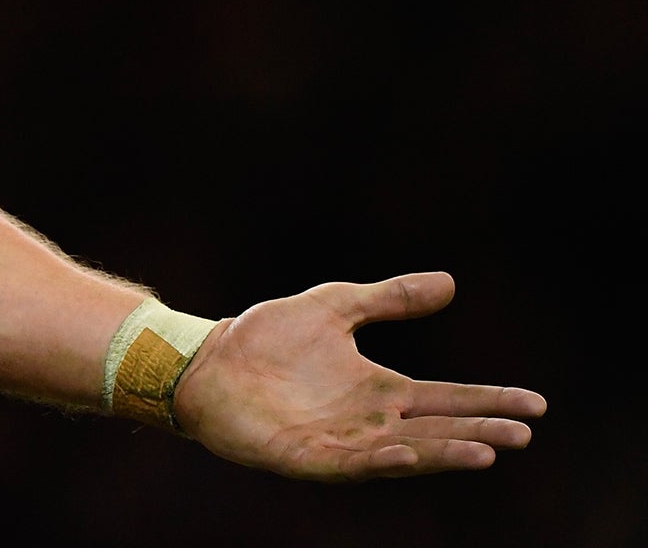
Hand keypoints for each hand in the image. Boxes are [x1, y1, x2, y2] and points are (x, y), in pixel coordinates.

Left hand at [171, 272, 544, 479]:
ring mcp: (341, 442)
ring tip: (484, 451)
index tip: (536, 404)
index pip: (447, 398)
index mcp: (379, 390)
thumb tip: (450, 282)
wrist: (207, 360)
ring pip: (404, 453)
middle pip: (437, 430)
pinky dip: (380, 459)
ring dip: (442, 453)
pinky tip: (405, 450)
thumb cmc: (267, 339)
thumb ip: (388, 298)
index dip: (488, 401)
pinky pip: (351, 463)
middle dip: (479, 432)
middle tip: (522, 434)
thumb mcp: (334, 306)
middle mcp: (368, 421)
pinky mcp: (307, 456)